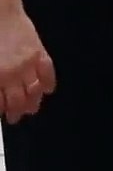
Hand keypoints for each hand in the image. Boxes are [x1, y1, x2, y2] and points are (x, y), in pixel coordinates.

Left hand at [0, 5, 55, 123]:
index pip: (1, 101)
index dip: (1, 109)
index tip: (2, 114)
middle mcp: (13, 73)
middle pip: (18, 100)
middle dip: (16, 112)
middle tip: (14, 118)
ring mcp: (28, 63)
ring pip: (35, 90)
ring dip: (34, 101)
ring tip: (32, 108)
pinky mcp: (39, 52)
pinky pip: (48, 72)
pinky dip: (49, 82)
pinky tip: (48, 89)